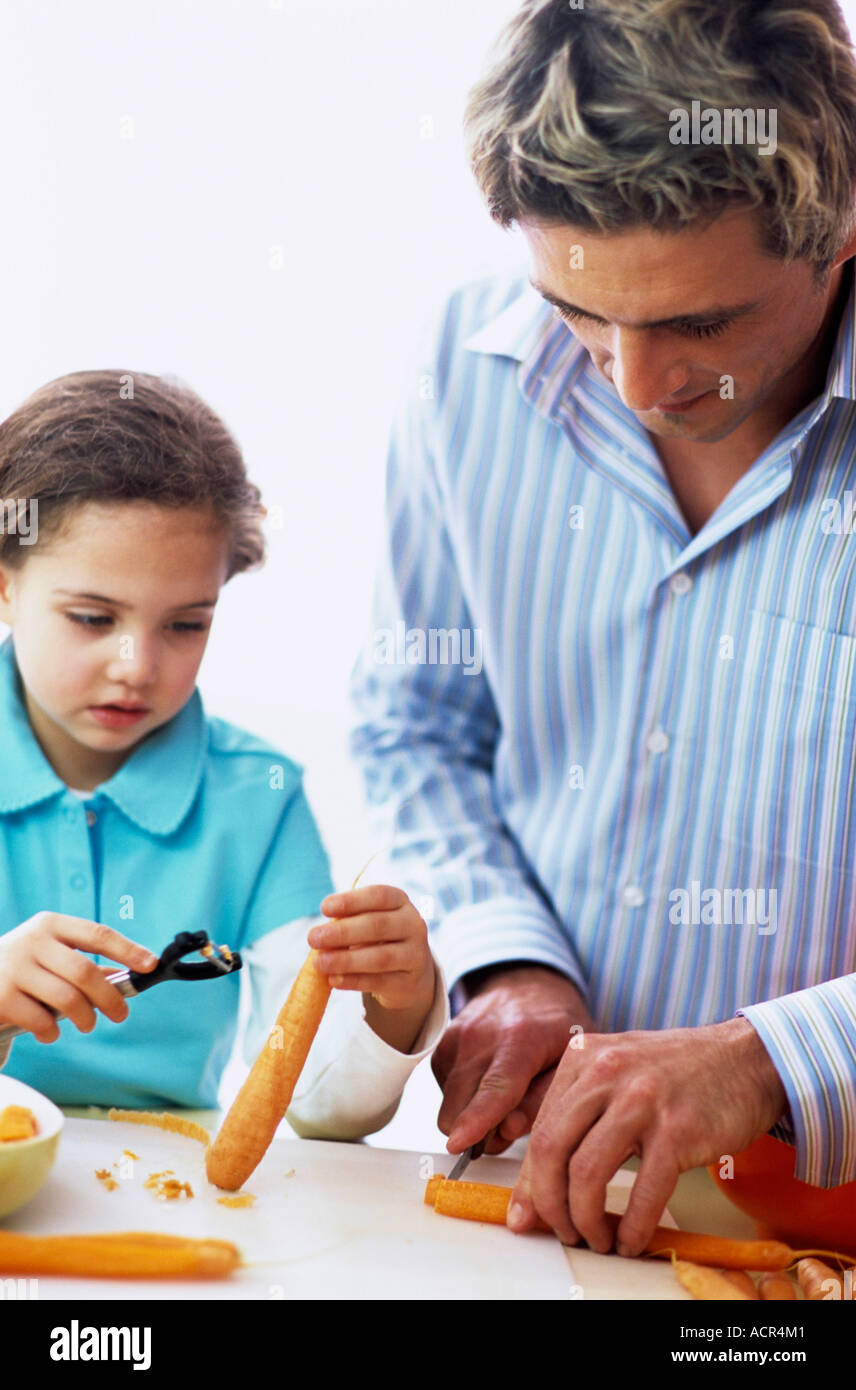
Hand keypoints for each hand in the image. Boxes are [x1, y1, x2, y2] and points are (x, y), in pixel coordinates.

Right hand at [0, 912, 158, 1041]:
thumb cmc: (21, 968)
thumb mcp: (50, 955)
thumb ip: (84, 964)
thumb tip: (126, 979)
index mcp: (51, 925)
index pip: (98, 934)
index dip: (128, 950)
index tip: (151, 965)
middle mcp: (32, 941)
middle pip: (85, 971)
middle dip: (110, 997)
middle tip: (120, 1015)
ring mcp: (15, 968)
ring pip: (67, 998)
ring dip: (85, 1017)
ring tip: (87, 1024)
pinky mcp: (1, 997)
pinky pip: (41, 1020)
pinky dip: (53, 1031)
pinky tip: (51, 1032)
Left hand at [309, 885, 435, 1051]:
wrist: (409, 972)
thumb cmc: (378, 939)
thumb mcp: (367, 922)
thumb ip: (348, 923)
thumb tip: (320, 934)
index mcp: (400, 902)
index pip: (379, 896)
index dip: (351, 901)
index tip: (324, 908)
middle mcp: (413, 925)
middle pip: (378, 926)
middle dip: (342, 932)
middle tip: (313, 938)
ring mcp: (415, 954)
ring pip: (381, 957)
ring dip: (346, 960)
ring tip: (319, 962)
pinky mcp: (409, 982)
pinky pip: (380, 982)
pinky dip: (354, 981)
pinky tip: (334, 980)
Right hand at [431, 963, 595, 1154]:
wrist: (526, 986)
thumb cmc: (555, 1027)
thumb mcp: (570, 1061)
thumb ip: (543, 1100)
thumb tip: (507, 1130)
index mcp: (521, 1038)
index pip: (496, 1087)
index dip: (478, 1119)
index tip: (459, 1144)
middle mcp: (480, 1036)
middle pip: (461, 1106)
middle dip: (481, 1132)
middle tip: (513, 1121)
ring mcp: (455, 1038)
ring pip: (449, 1106)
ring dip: (472, 1116)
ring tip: (504, 1096)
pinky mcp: (440, 1046)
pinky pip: (444, 1094)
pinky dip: (464, 1099)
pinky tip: (486, 1080)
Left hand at [508, 1017, 787, 1253]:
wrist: (745, 1059)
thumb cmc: (676, 1074)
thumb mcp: (616, 1076)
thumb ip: (576, 1119)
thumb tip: (535, 1192)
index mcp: (582, 1057)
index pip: (540, 1129)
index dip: (531, 1182)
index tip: (528, 1216)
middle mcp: (606, 1072)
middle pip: (551, 1150)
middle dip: (551, 1205)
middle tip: (564, 1231)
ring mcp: (642, 1099)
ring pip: (588, 1173)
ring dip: (586, 1220)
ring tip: (596, 1238)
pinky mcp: (679, 1129)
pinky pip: (644, 1192)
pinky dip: (633, 1228)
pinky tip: (631, 1241)